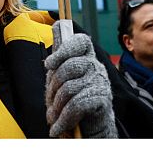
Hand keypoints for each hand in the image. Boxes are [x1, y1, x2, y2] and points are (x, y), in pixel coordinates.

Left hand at [45, 20, 116, 137]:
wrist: (90, 127)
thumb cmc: (71, 99)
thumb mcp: (60, 79)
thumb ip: (57, 61)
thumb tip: (55, 26)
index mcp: (85, 57)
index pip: (81, 41)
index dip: (64, 48)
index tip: (48, 64)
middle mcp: (96, 66)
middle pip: (69, 67)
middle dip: (52, 87)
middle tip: (48, 103)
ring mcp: (101, 82)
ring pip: (70, 88)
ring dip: (56, 106)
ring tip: (52, 117)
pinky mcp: (103, 99)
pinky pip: (78, 105)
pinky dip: (63, 118)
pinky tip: (57, 127)